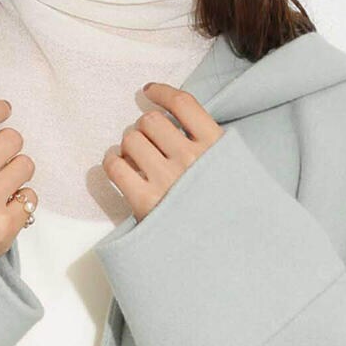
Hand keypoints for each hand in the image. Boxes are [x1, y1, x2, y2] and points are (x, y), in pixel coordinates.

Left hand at [102, 82, 224, 222]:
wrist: (228, 253)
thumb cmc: (227, 212)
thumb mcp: (234, 170)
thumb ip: (212, 145)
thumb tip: (176, 121)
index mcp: (216, 147)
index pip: (183, 103)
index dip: (161, 92)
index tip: (149, 91)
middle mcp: (192, 159)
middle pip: (150, 121)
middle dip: (144, 129)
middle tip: (147, 146)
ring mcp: (168, 180)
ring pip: (131, 139)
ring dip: (128, 146)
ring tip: (135, 161)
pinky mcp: (145, 202)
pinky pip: (115, 165)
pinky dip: (112, 162)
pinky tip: (119, 167)